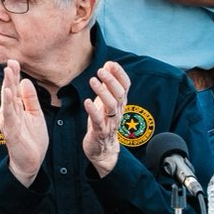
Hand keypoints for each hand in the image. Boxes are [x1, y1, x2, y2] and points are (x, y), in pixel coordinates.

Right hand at [0, 59, 50, 186]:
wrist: (31, 162)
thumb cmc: (32, 139)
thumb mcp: (35, 114)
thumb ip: (30, 98)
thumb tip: (26, 81)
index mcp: (16, 108)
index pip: (14, 88)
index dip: (14, 75)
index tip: (14, 61)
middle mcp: (9, 113)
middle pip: (9, 91)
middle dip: (9, 77)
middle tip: (10, 62)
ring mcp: (9, 122)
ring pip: (7, 101)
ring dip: (7, 86)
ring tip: (8, 73)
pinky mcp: (11, 131)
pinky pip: (9, 115)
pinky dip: (8, 103)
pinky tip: (8, 93)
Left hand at [80, 60, 129, 176]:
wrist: (102, 149)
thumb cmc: (103, 121)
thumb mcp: (106, 101)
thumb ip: (108, 84)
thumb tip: (108, 64)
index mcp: (120, 103)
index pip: (125, 86)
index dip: (120, 74)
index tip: (111, 64)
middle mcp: (118, 111)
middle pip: (119, 94)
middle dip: (111, 81)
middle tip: (101, 70)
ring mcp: (110, 122)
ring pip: (111, 106)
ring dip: (102, 92)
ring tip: (93, 80)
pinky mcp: (100, 132)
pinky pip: (98, 121)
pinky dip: (93, 111)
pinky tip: (87, 101)